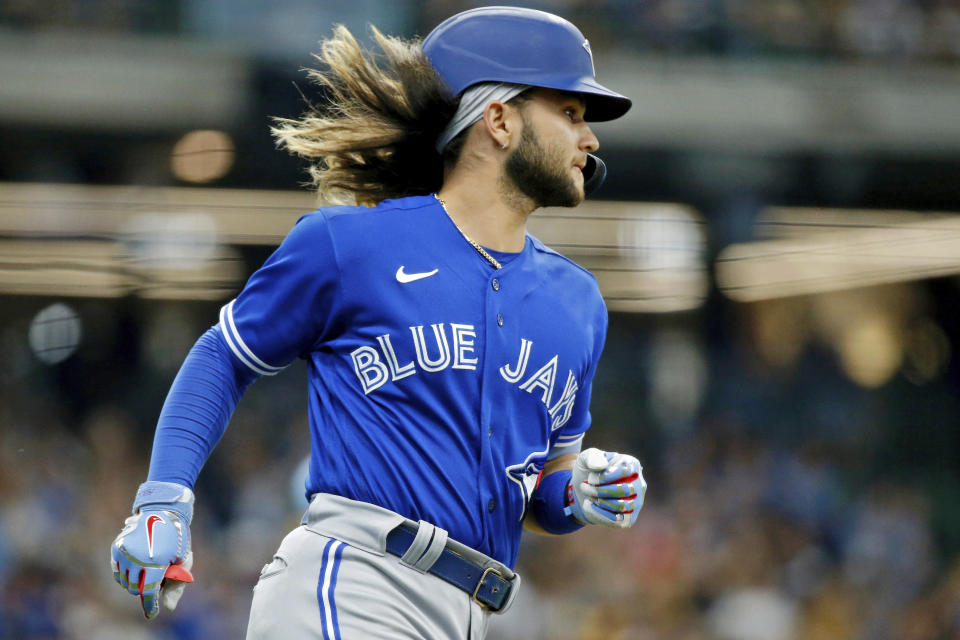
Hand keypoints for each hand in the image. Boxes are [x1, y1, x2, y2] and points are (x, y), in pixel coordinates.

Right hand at [110, 482, 194, 618]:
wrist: (163, 511)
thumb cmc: (178, 539)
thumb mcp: (184, 561)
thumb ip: (176, 586)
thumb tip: (167, 608)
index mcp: (155, 562)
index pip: (148, 593)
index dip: (150, 605)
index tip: (151, 614)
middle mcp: (136, 558)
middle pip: (135, 589)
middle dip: (145, 590)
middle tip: (156, 581)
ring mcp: (124, 552)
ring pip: (124, 582)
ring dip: (135, 583)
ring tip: (148, 571)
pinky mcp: (117, 548)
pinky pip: (117, 572)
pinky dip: (124, 576)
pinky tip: (136, 570)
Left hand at [564, 448, 645, 528]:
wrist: (584, 492)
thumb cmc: (589, 471)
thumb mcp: (585, 459)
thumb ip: (593, 457)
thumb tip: (602, 465)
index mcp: (632, 465)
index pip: (624, 471)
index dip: (604, 476)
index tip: (590, 478)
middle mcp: (639, 485)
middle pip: (624, 490)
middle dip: (599, 490)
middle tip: (584, 486)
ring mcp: (636, 503)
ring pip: (621, 505)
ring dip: (598, 501)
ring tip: (587, 494)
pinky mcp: (628, 519)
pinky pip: (617, 520)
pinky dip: (598, 513)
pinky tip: (588, 505)